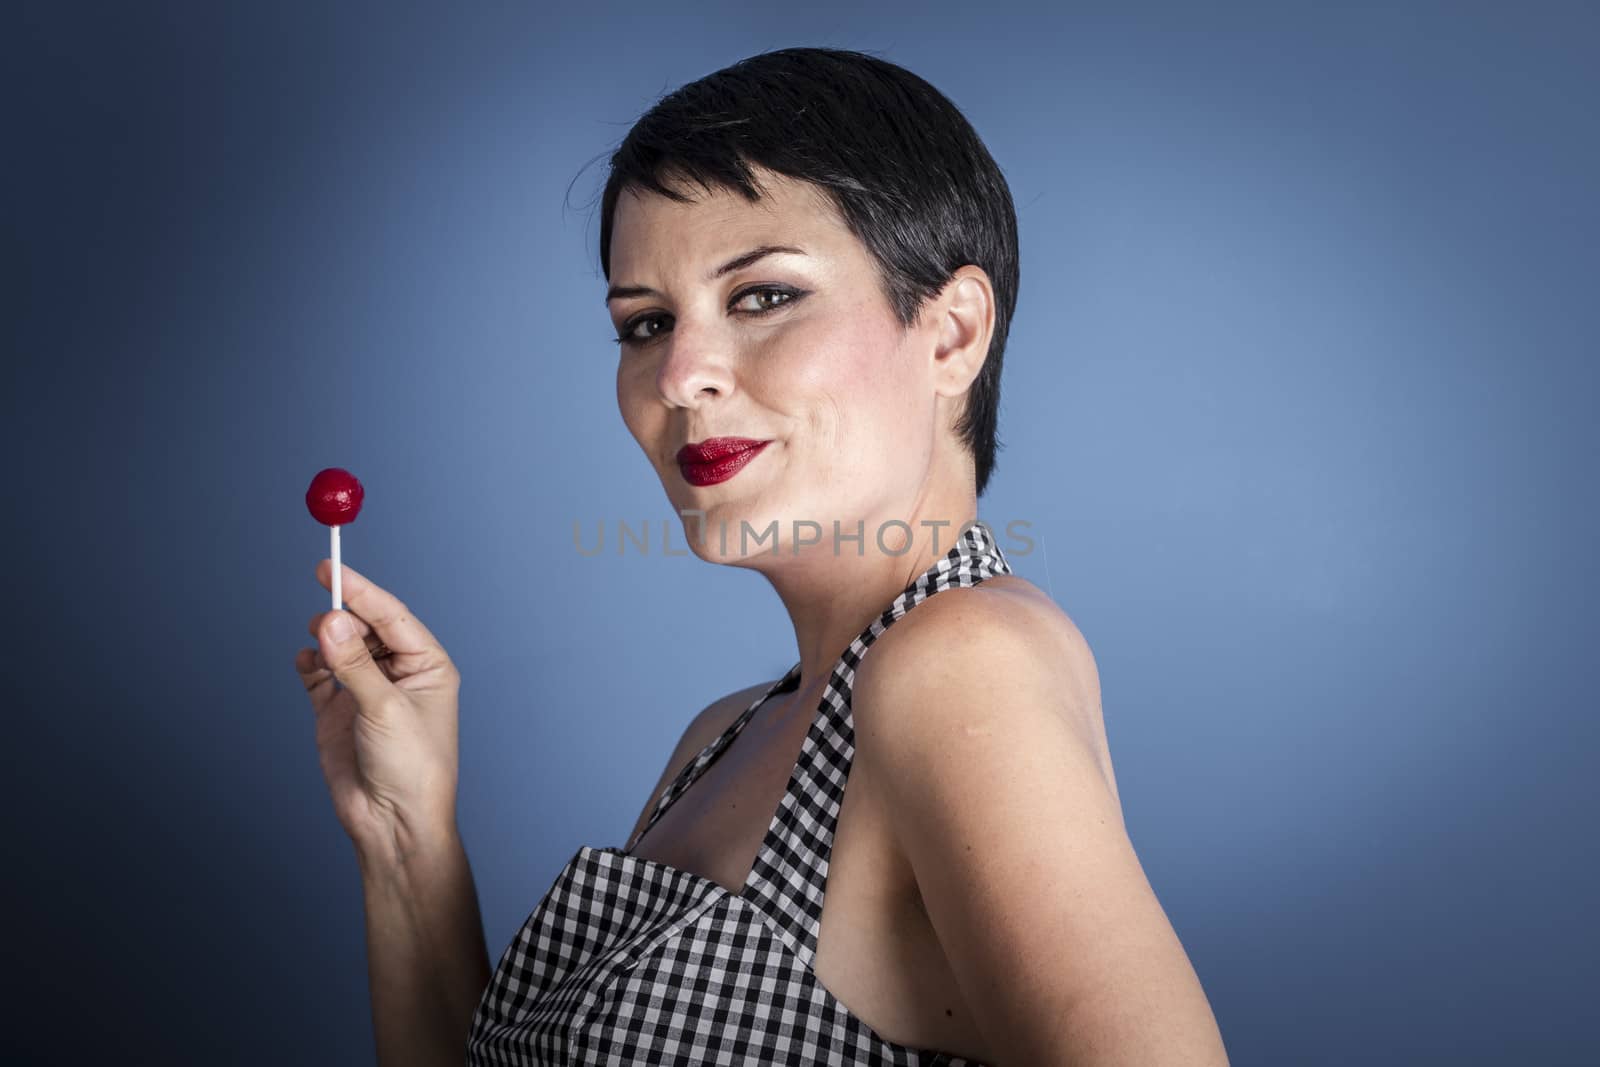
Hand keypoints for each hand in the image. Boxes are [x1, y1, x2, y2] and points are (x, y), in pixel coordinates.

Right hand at [293, 560, 461, 860]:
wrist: (392, 824)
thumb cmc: (411, 768)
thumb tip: (328, 622)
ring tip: (317, 647)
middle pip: (364, 626)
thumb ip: (354, 665)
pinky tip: (306, 664)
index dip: (361, 590)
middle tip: (320, 613)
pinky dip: (309, 664)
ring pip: (340, 647)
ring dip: (325, 640)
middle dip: (341, 616)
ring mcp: (366, 690)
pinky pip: (319, 674)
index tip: (330, 569)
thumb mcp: (385, 710)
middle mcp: (398, 673)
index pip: (391, 615)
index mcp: (427, 665)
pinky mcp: (338, 710)